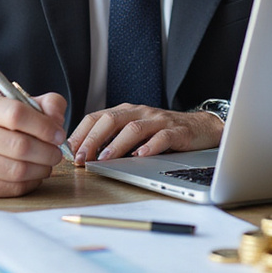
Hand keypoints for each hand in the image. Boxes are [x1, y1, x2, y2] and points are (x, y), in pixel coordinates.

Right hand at [0, 91, 67, 196]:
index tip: (59, 134)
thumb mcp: (10, 103)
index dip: (45, 126)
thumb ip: (43, 104)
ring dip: (42, 169)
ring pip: (18, 170)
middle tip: (57, 153)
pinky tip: (33, 175)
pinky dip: (30, 183)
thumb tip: (58, 122)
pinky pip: (11, 188)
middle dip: (48, 152)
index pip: (17, 114)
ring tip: (47, 164)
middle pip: (21, 146)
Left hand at [67, 104, 223, 165]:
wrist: (202, 127)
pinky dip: (150, 147)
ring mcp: (159, 120)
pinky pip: (162, 137)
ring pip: (133, 129)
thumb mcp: (136, 132)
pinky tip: (140, 156)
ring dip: (116, 145)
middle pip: (110, 120)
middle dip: (93, 140)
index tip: (69, 151)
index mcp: (126, 112)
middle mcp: (140, 112)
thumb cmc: (164, 132)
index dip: (81, 133)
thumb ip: (114, 139)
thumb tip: (85, 155)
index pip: (96, 117)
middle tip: (82, 158)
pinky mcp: (177, 131)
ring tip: (104, 160)